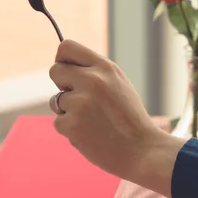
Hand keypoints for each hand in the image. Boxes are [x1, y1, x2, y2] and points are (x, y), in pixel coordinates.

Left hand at [48, 40, 185, 195]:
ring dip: (68, 111)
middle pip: (55, 70)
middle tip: (79, 99)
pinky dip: (70, 130)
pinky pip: (58, 122)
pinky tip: (90, 134)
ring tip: (93, 121)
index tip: (68, 73)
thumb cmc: (130, 118)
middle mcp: (91, 81)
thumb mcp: (119, 84)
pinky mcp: (72, 125)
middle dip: (62, 84)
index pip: (66, 47)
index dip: (63, 59)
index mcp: (105, 67)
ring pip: (55, 101)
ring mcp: (80, 103)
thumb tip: (64, 67)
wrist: (143, 150)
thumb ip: (94, 73)